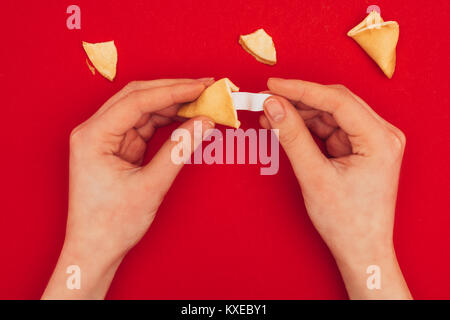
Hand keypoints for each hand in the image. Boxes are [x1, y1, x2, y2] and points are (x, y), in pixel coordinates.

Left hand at [42, 78, 214, 298]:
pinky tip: (187, 118)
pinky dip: (167, 121)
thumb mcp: (150, 187)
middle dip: (173, 91)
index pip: (137, 101)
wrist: (96, 249)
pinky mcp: (118, 147)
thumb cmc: (111, 224)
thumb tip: (203, 123)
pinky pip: (145, 125)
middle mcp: (95, 131)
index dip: (173, 91)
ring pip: (143, 108)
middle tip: (206, 88)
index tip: (202, 86)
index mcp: (93, 136)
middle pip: (138, 97)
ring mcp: (107, 138)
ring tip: (202, 102)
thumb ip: (178, 150)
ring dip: (172, 104)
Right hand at [260, 78, 410, 298]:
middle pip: (336, 103)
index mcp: (380, 139)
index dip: (301, 90)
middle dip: (300, 101)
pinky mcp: (360, 148)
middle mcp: (382, 135)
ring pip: (331, 115)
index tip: (273, 85)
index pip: (337, 100)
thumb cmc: (346, 221)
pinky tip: (286, 126)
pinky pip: (331, 129)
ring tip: (271, 115)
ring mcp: (372, 141)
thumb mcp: (314, 176)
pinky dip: (308, 128)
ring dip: (301, 114)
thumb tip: (274, 106)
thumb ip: (292, 137)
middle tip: (268, 99)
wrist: (360, 250)